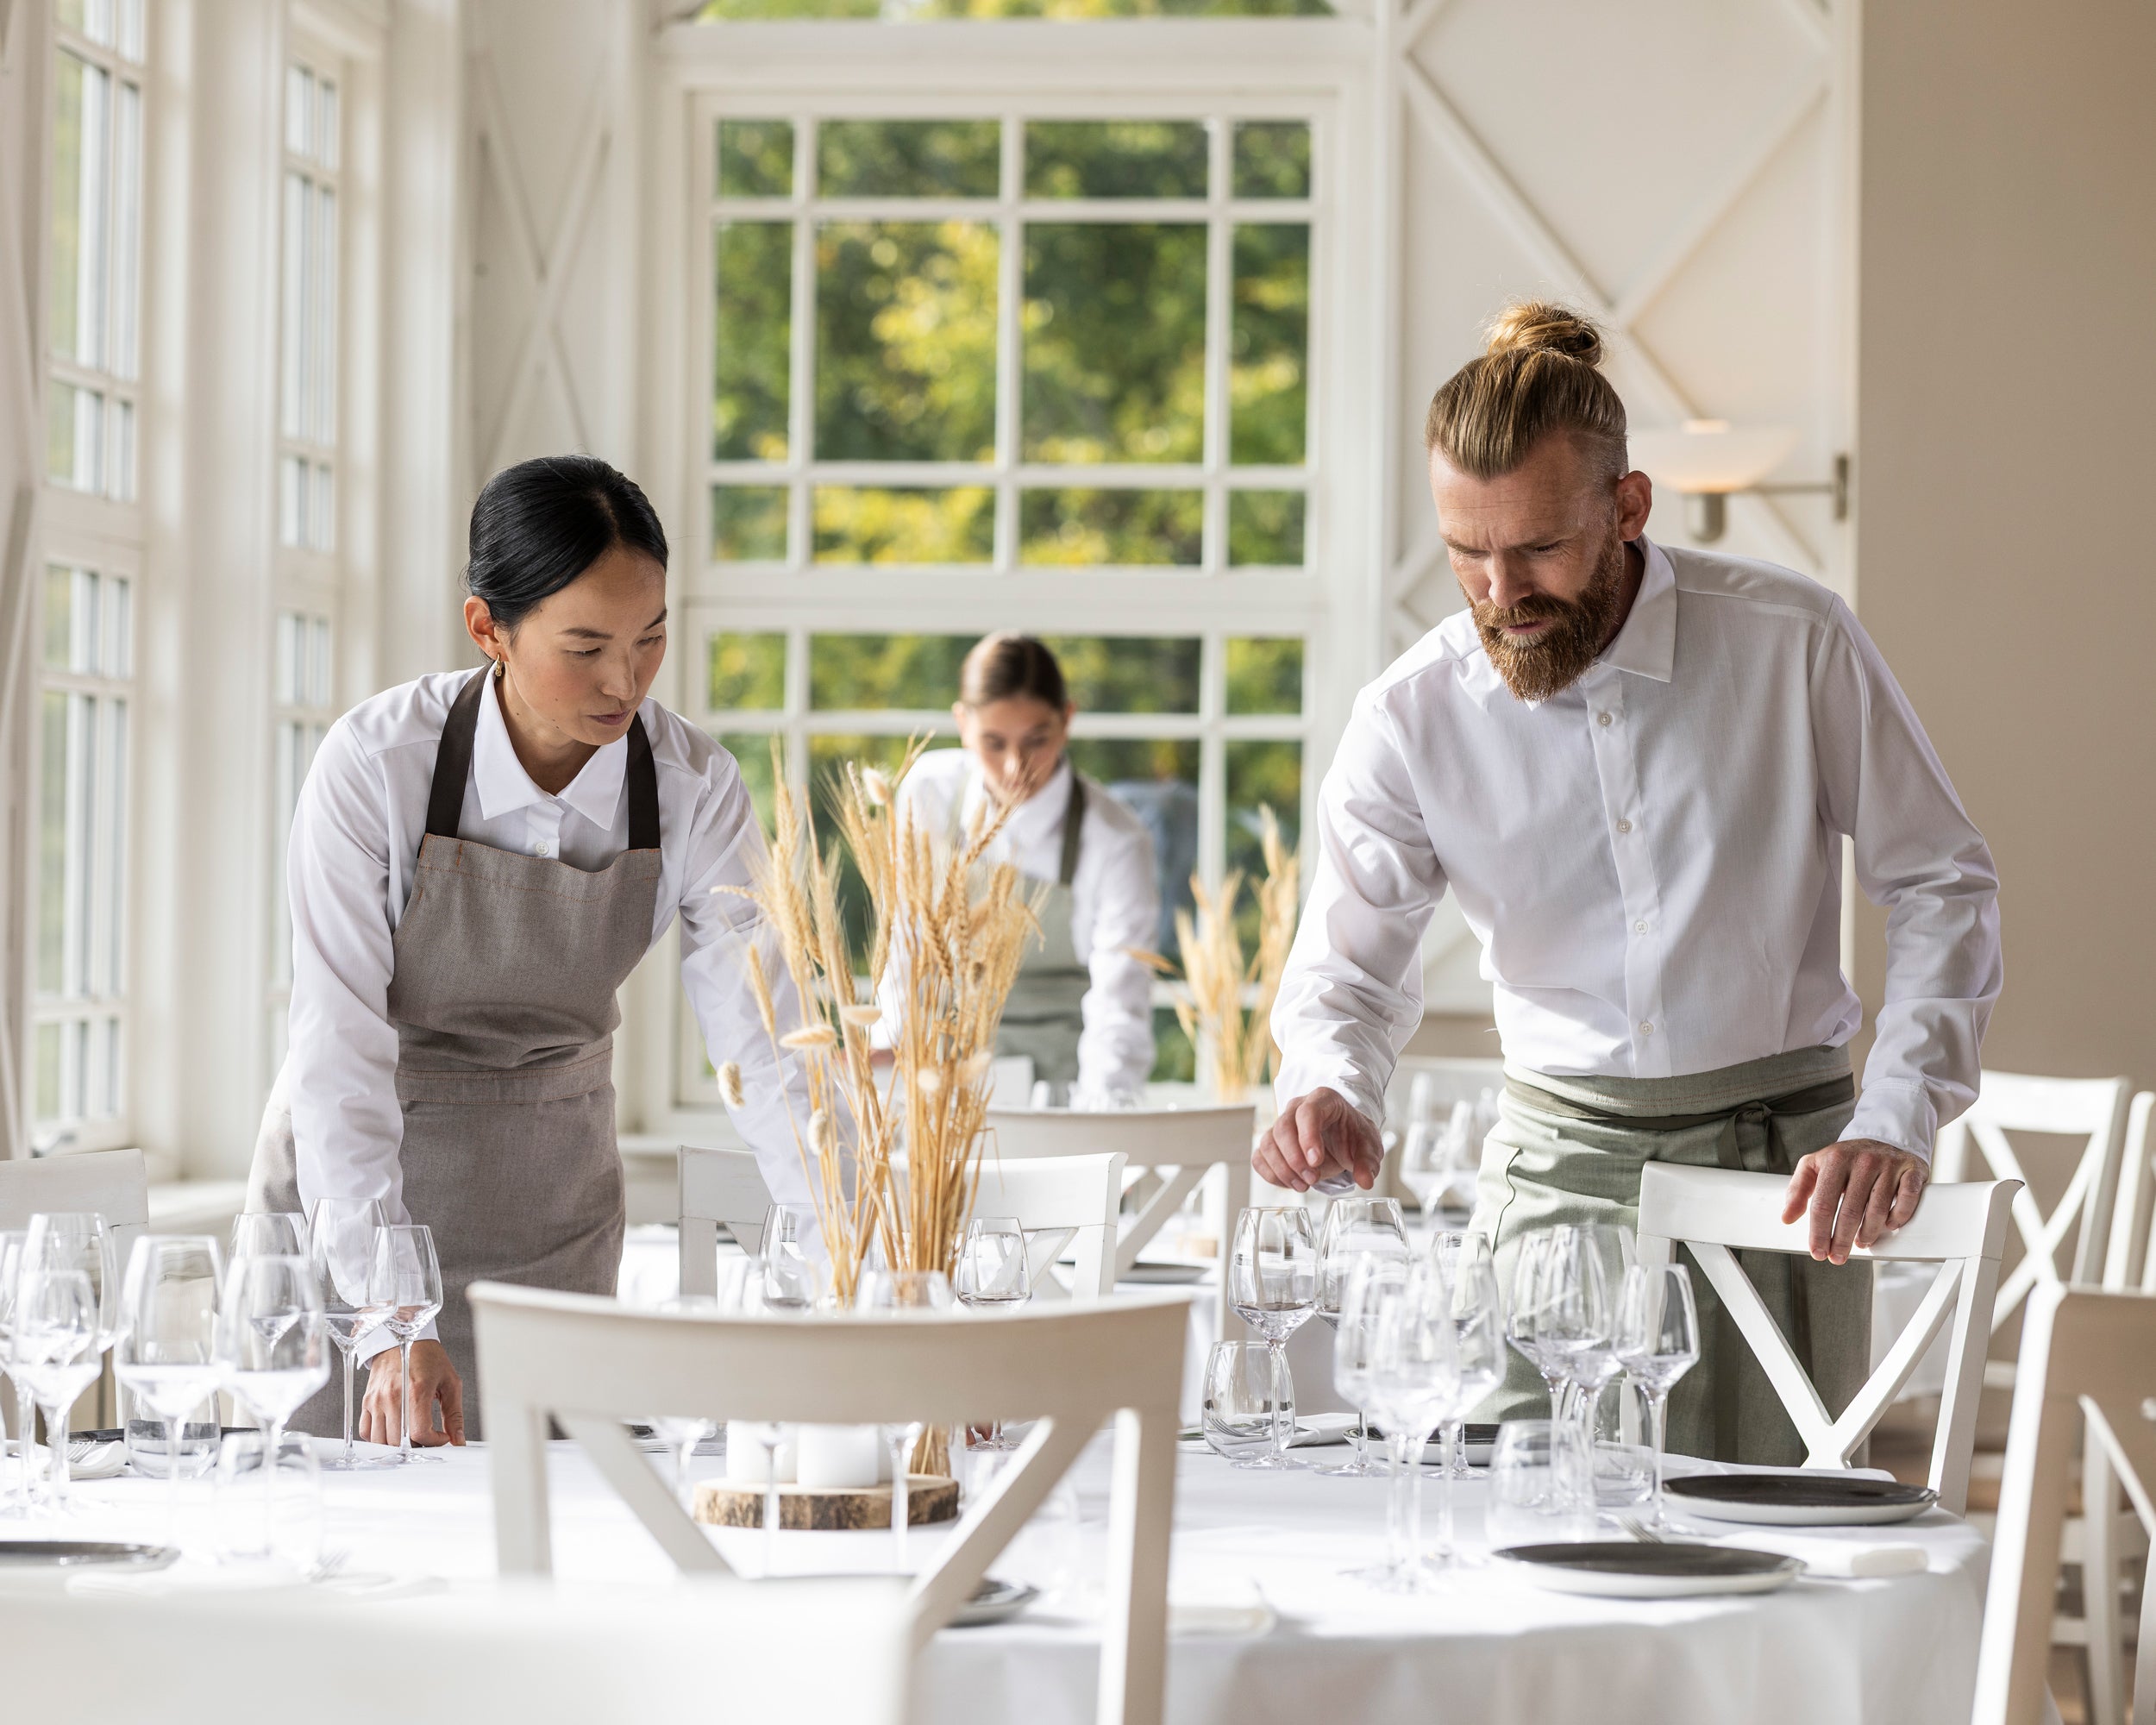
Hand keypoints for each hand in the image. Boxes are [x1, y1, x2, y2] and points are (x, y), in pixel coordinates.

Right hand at [361, 1338, 464, 1445]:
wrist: (402, 1338)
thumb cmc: (428, 1357)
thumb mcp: (450, 1382)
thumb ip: (454, 1414)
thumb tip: (458, 1440)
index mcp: (416, 1391)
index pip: (420, 1433)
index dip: (435, 1441)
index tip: (441, 1436)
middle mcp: (392, 1397)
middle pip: (400, 1442)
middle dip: (418, 1445)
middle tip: (428, 1436)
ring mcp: (376, 1400)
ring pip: (381, 1441)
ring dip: (398, 1445)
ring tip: (412, 1435)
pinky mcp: (367, 1401)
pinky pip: (366, 1431)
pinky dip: (379, 1438)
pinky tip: (393, 1431)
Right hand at [1253, 1088, 1382, 1193]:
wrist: (1342, 1139)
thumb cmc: (1353, 1136)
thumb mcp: (1368, 1147)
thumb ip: (1368, 1162)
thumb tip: (1365, 1180)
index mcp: (1324, 1100)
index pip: (1308, 1111)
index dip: (1308, 1136)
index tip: (1315, 1161)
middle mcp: (1297, 1108)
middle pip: (1283, 1127)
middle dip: (1295, 1158)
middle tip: (1312, 1179)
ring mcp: (1281, 1124)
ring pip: (1268, 1143)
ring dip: (1282, 1169)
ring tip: (1304, 1185)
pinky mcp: (1272, 1143)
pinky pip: (1259, 1157)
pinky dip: (1271, 1175)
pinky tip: (1291, 1183)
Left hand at [1781, 1139, 1927, 1263]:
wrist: (1884, 1138)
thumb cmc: (1847, 1159)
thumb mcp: (1815, 1166)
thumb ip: (1798, 1189)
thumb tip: (1787, 1217)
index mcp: (1835, 1159)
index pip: (1823, 1203)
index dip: (1819, 1232)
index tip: (1817, 1251)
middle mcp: (1863, 1161)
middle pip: (1849, 1211)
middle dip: (1841, 1240)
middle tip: (1837, 1257)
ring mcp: (1889, 1165)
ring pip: (1877, 1210)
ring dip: (1867, 1234)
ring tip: (1860, 1243)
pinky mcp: (1912, 1171)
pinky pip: (1906, 1200)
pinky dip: (1897, 1218)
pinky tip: (1888, 1227)